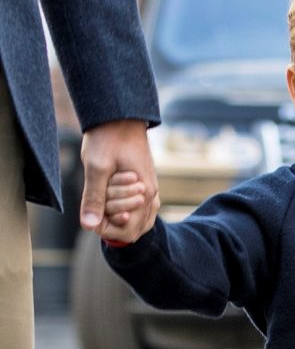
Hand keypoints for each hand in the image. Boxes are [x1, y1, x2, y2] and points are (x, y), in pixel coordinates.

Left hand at [79, 120, 158, 241]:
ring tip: (105, 198)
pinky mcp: (146, 184)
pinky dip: (126, 209)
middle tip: (100, 198)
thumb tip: (89, 226)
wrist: (121, 117)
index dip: (107, 228)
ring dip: (119, 215)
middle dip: (113, 221)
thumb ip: (94, 198)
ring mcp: (151, 189)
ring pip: (140, 220)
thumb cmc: (108, 139)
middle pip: (135, 229)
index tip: (93, 212)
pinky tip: (113, 199)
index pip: (129, 231)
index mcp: (144, 193)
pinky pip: (141, 209)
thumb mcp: (96, 168)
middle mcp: (152, 194)